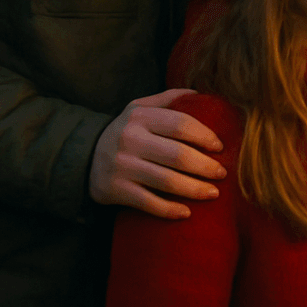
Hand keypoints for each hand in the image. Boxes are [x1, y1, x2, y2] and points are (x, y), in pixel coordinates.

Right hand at [89, 89, 226, 218]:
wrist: (83, 156)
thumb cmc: (125, 130)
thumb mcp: (139, 107)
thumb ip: (169, 97)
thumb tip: (201, 94)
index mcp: (141, 116)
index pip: (181, 124)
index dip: (204, 135)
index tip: (220, 147)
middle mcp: (130, 140)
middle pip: (178, 155)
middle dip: (205, 166)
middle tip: (222, 173)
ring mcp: (122, 166)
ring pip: (166, 181)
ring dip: (194, 189)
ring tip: (213, 193)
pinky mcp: (115, 190)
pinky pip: (148, 203)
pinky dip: (169, 210)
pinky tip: (186, 213)